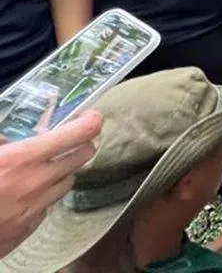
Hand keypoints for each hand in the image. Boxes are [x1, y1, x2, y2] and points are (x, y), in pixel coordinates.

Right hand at [0, 110, 101, 257]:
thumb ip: (3, 142)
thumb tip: (9, 138)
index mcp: (23, 158)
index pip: (78, 134)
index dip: (90, 122)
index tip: (92, 116)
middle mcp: (38, 182)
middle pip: (82, 157)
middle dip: (81, 145)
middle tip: (74, 139)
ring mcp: (36, 207)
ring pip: (68, 182)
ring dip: (64, 171)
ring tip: (48, 166)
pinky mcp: (29, 227)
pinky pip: (48, 205)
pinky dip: (45, 195)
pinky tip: (30, 192)